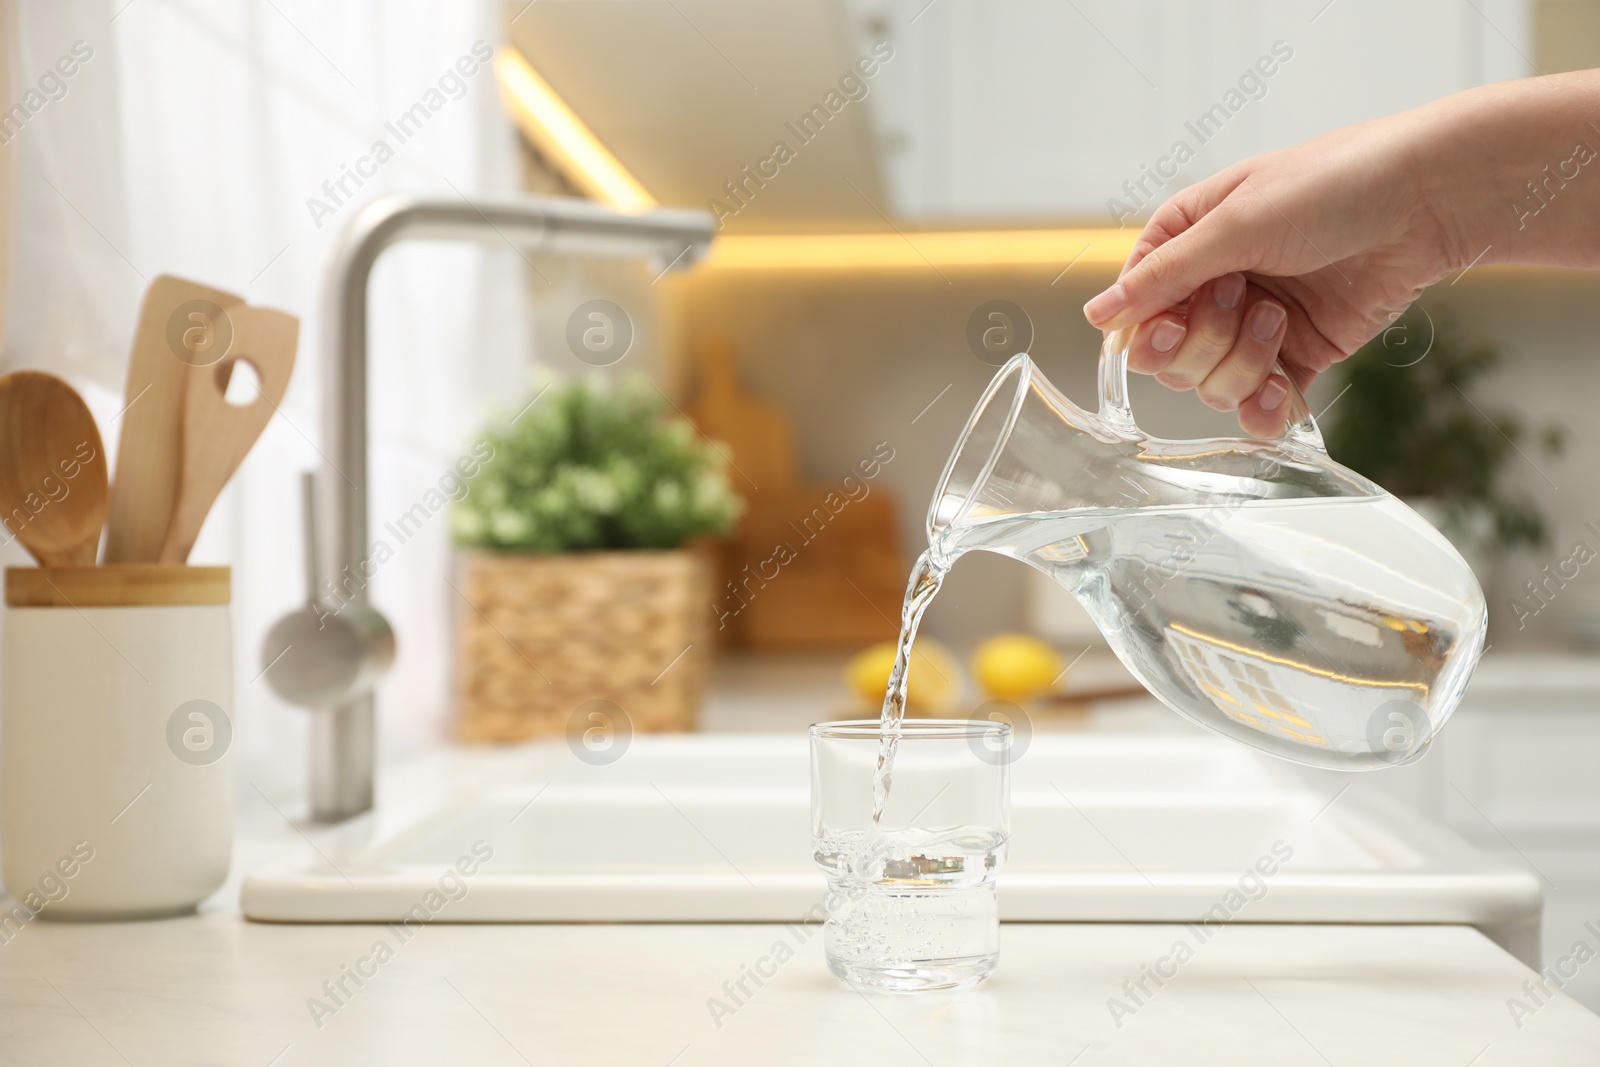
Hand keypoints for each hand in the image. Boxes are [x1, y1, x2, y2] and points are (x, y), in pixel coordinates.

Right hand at [1082, 107, 1458, 435]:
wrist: (1427, 199)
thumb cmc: (1332, 185)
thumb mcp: (1236, 223)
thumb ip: (1163, 276)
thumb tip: (1098, 316)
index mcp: (1187, 242)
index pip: (1135, 310)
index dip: (1149, 327)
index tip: (1174, 320)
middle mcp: (1214, 287)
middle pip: (1169, 357)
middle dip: (1205, 340)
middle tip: (1247, 298)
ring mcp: (1255, 326)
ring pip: (1210, 384)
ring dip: (1245, 362)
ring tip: (1282, 318)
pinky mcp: (1298, 357)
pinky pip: (1259, 405)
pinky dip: (1265, 410)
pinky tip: (1281, 396)